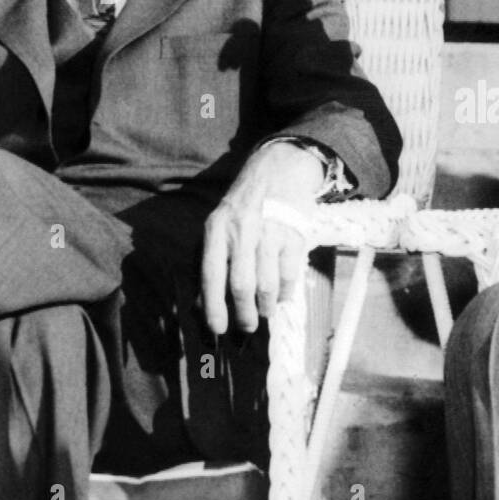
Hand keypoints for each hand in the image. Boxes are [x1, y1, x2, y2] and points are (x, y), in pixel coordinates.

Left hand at [201, 143, 324, 334]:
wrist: (278, 170)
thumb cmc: (243, 205)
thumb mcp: (219, 223)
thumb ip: (211, 259)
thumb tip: (203, 303)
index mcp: (217, 229)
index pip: (212, 275)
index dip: (214, 306)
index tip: (217, 329)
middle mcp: (243, 231)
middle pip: (242, 285)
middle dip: (244, 314)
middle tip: (246, 327)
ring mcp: (271, 233)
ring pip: (268, 284)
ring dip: (266, 307)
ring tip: (264, 312)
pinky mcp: (295, 235)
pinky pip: (289, 274)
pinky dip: (286, 292)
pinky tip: (282, 295)